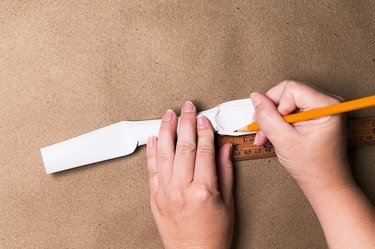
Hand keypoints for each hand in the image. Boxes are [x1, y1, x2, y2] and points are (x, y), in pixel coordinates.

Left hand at [146, 101, 233, 248]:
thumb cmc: (212, 236)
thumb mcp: (228, 204)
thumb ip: (225, 173)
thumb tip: (224, 150)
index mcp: (203, 190)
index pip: (204, 151)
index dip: (205, 131)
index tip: (205, 118)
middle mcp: (182, 189)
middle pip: (184, 146)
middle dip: (186, 123)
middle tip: (188, 108)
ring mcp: (165, 192)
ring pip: (164, 153)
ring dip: (167, 130)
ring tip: (169, 115)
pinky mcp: (155, 197)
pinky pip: (151, 169)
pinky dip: (152, 151)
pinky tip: (154, 137)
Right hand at [250, 80, 352, 194]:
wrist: (324, 185)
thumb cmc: (314, 168)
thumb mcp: (284, 141)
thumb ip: (267, 117)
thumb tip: (256, 98)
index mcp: (326, 105)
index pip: (290, 88)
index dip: (276, 106)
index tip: (276, 125)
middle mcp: (325, 102)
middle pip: (286, 93)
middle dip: (270, 112)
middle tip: (263, 130)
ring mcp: (319, 108)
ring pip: (284, 102)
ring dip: (271, 119)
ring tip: (266, 136)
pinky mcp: (313, 115)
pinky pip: (288, 110)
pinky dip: (277, 122)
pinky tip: (273, 134)